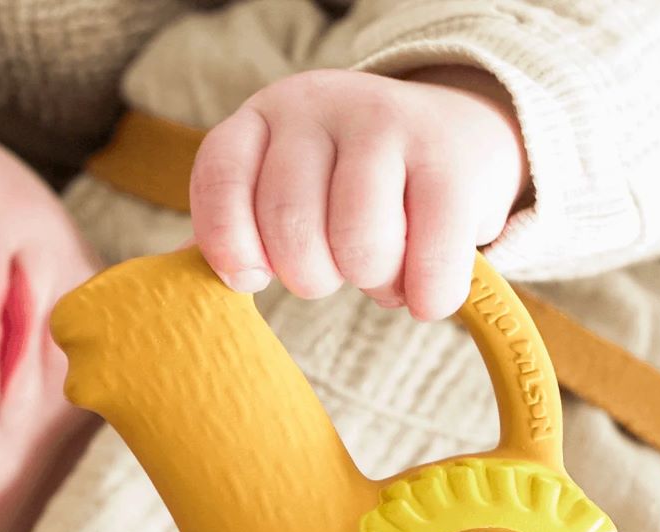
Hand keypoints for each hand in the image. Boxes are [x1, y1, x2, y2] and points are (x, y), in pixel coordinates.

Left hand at [190, 67, 529, 319]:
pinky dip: (426, 296)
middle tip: (335, 271)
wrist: (453, 135)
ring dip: (373, 282)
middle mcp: (320, 107)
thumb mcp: (279, 190)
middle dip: (310, 276)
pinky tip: (425, 295)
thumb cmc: (344, 188)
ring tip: (383, 271)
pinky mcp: (451, 160)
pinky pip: (430, 258)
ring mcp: (388, 124)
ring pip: (358, 244)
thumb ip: (237, 231)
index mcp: (263, 117)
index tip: (254, 277)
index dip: (229, 245)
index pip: (221, 180)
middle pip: (290, 225)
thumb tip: (206, 277)